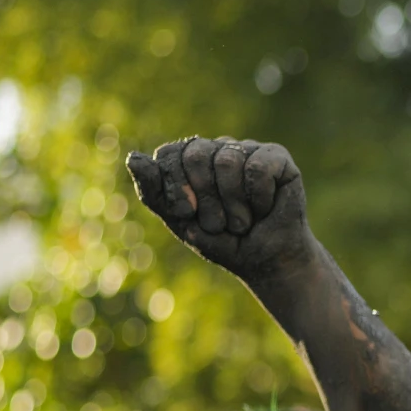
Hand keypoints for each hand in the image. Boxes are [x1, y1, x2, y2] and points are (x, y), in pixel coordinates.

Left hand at [126, 138, 311, 281]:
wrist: (267, 261)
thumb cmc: (224, 241)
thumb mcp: (181, 221)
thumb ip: (154, 191)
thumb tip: (133, 157)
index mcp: (191, 160)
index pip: (171, 154)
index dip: (177, 187)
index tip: (188, 215)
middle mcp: (218, 148)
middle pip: (197, 154)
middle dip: (205, 197)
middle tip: (218, 223)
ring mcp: (248, 149)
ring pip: (228, 160)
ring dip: (234, 204)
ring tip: (243, 221)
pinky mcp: (277, 157)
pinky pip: (258, 167)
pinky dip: (259, 197)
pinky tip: (265, 208)